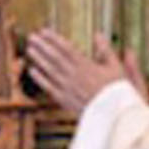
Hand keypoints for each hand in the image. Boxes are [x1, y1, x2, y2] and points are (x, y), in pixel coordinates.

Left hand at [27, 29, 145, 115]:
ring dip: (39, 59)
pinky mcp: (66, 101)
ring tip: (29, 49)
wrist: (115, 117)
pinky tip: (32, 70)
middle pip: (55, 58)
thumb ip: (106, 50)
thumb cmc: (118, 92)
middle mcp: (75, 76)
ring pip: (50, 71)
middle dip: (42, 46)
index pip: (67, 49)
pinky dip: (40, 79)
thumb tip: (98, 35)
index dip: (54, 39)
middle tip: (32, 36)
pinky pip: (50, 88)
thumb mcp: (117, 68)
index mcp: (88, 66)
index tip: (44, 31)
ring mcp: (69, 89)